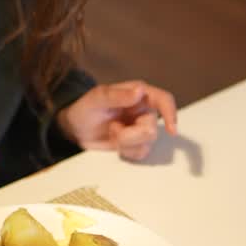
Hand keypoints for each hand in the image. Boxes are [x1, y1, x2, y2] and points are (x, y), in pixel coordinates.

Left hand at [55, 80, 176, 161]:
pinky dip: (127, 151)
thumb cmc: (85, 107)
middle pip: (152, 129)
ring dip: (126, 143)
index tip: (171, 130)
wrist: (75, 128)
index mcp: (138, 93)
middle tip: (113, 128)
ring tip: (112, 133)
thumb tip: (140, 91)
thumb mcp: (97, 98)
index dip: (171, 114)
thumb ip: (117, 95)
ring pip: (146, 144)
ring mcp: (141, 128)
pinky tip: (116, 143)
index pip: (163, 100)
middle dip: (130, 135)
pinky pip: (141, 153)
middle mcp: (144, 110)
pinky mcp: (136, 143)